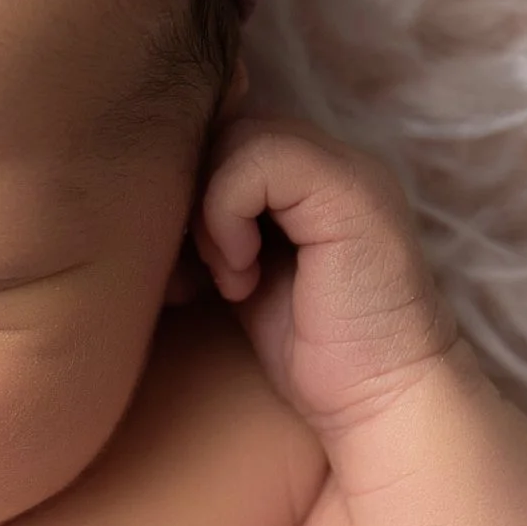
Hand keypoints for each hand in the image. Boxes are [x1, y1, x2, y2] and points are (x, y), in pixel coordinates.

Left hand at [193, 115, 458, 440]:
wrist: (380, 397)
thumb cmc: (313, 351)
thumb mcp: (244, 273)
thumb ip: (218, 224)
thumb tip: (147, 198)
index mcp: (311, 176)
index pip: (225, 133)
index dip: (191, 189)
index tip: (189, 267)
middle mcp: (333, 159)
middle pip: (223, 128)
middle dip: (192, 199)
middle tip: (200, 274)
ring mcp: (346, 168)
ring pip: (235, 135)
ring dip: (210, 211)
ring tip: (231, 276)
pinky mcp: (348, 191)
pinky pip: (255, 159)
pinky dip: (227, 216)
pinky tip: (245, 274)